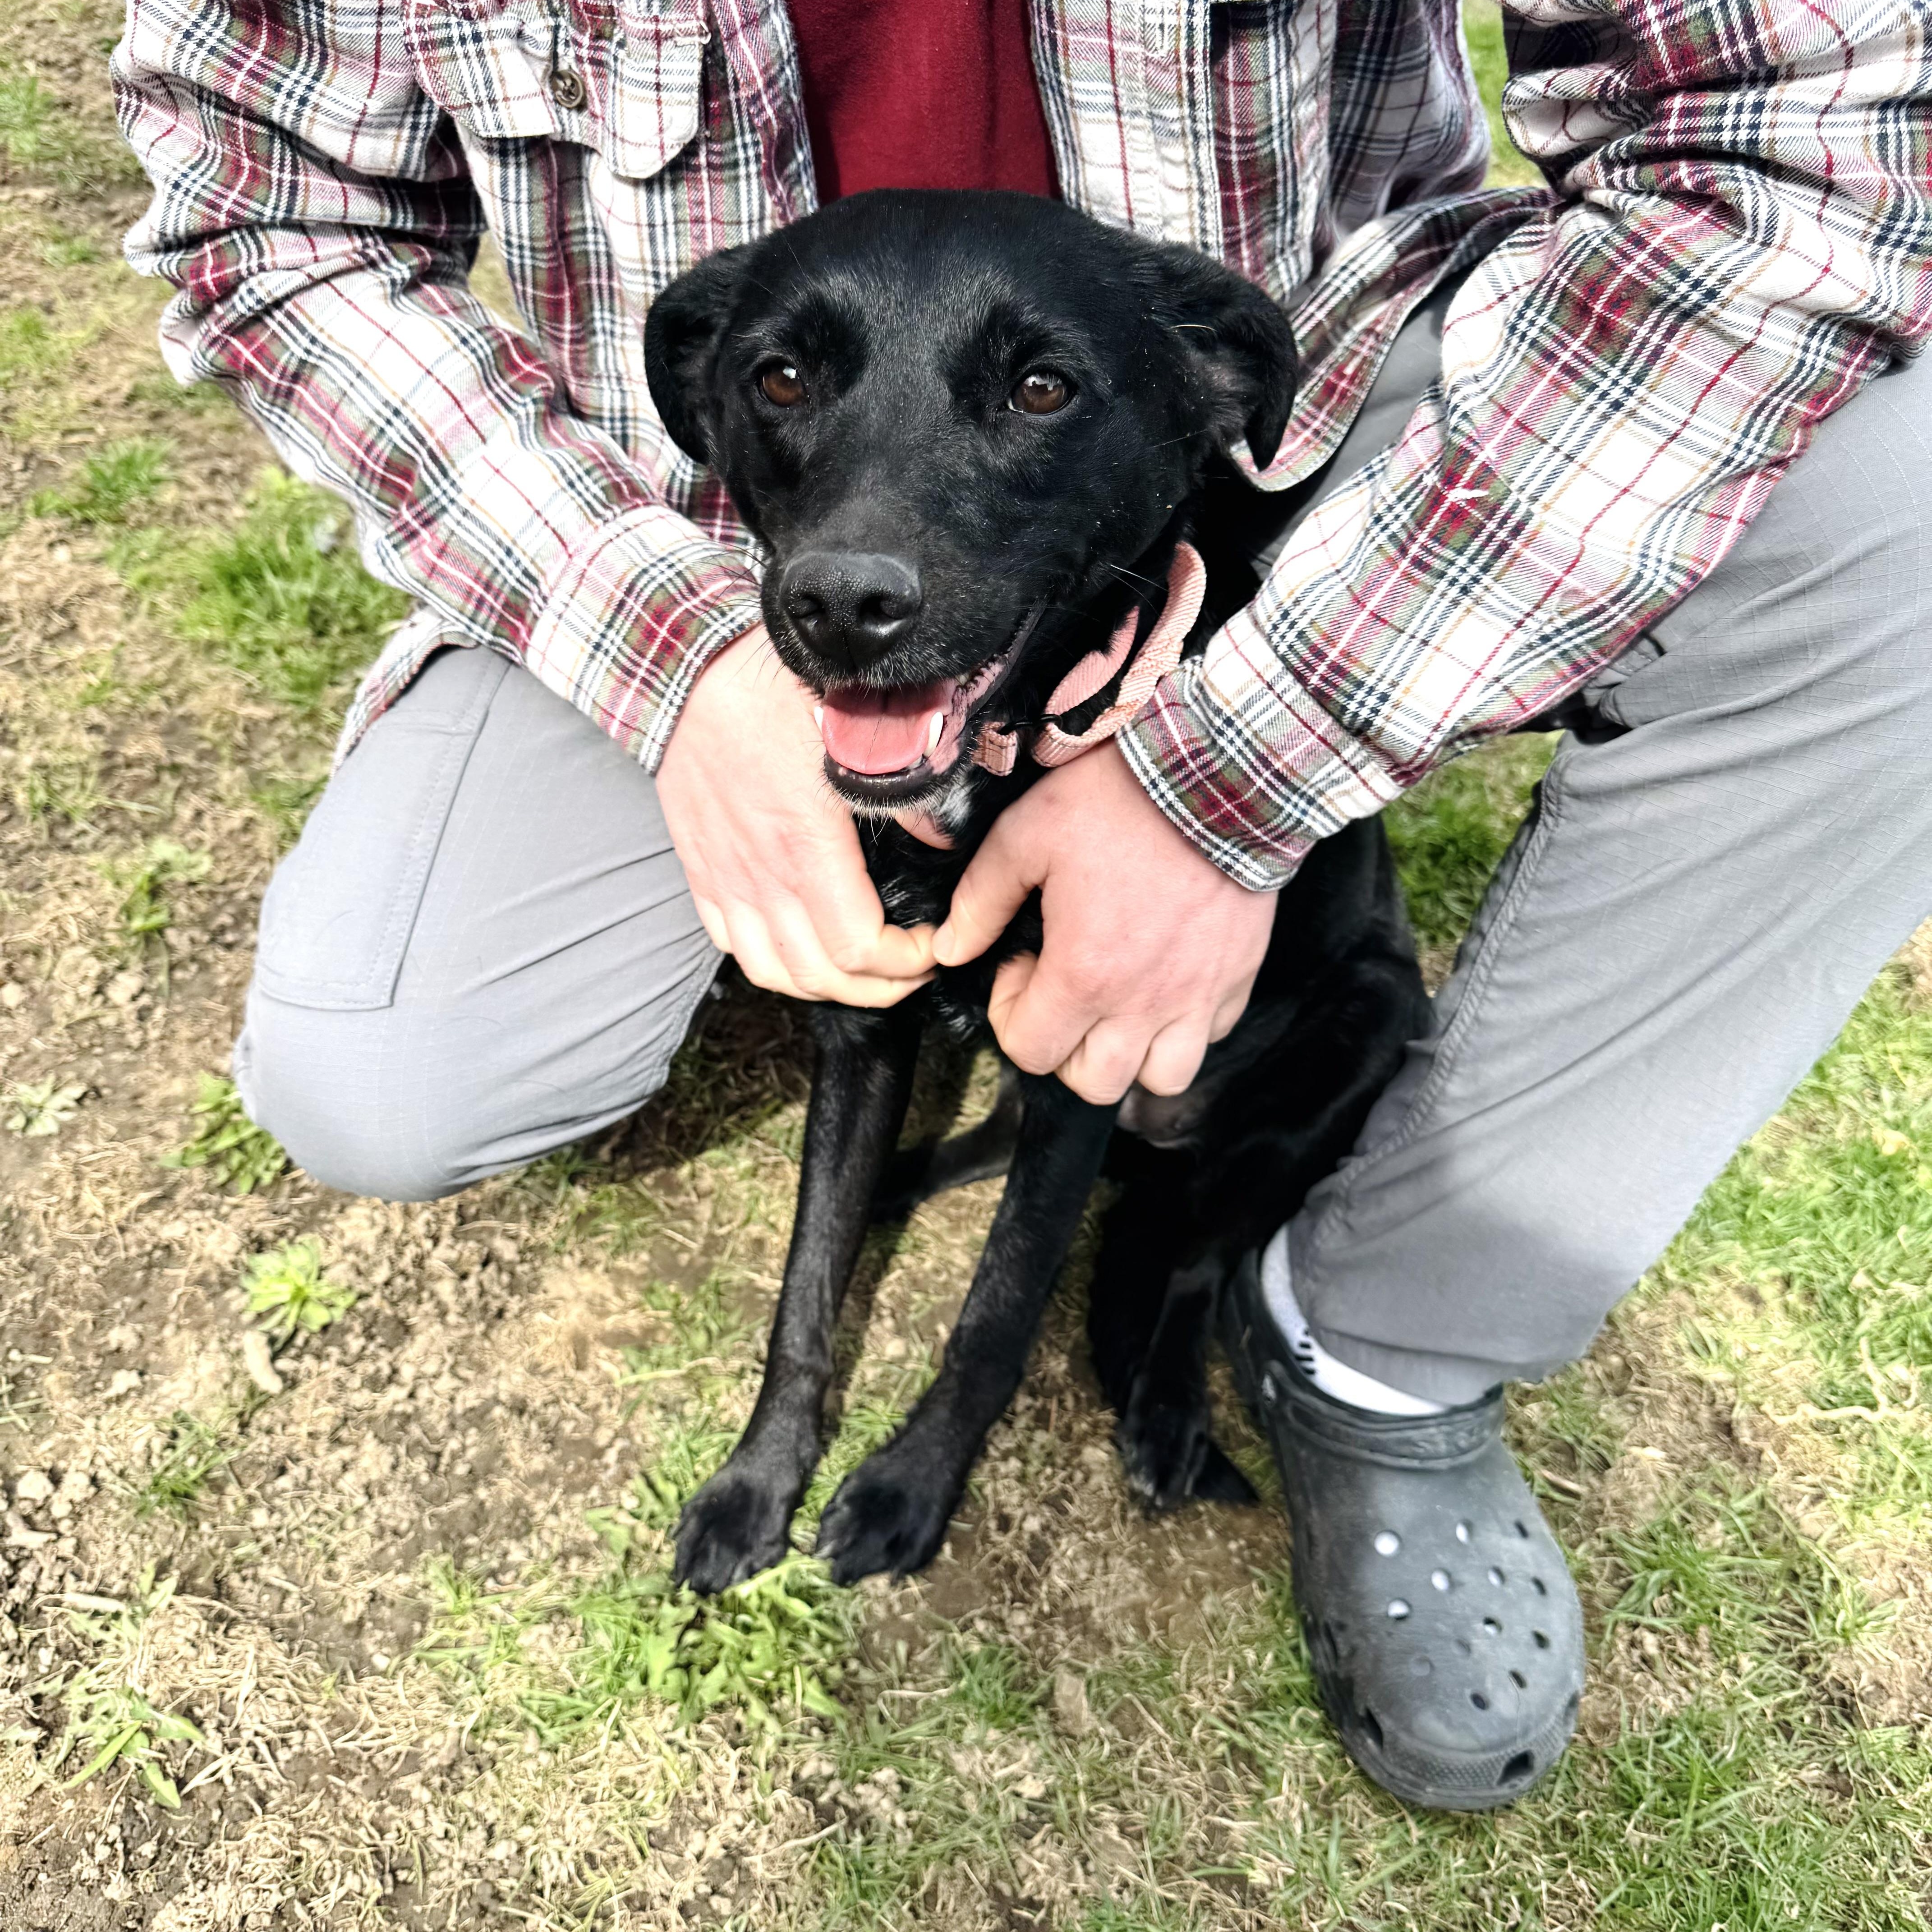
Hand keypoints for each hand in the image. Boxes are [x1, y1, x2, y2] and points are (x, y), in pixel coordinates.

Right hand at [658, 625, 934, 1004]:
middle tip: (913, 968)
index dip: (905, 962)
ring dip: (824, 986)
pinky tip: (803, 946)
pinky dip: (772, 963)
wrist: (685, 668)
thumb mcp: (852, 721)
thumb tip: (941, 839)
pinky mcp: (701, 870)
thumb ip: (901, 783)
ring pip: (772, 972)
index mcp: (805, 842)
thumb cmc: (773, 687)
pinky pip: (731, 944)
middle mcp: (760, 873)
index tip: (934, 945)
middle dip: (877, 988)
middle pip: (820, 975)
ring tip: (863, 971)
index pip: (858, 946)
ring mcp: (725, 877)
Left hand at [933, 743, 1275, 1102]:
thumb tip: (950, 949)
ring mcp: (1198, 996)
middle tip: (1062, 990)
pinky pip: (1211, 1035)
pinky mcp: (1239, 978)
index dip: (1012, 1015)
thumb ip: (981, 899)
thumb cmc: (1118, 799)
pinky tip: (1167, 980)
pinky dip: (1185, 1025)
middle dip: (1066, 1048)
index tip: (1021, 964)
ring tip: (1118, 1004)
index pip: (1030, 1051)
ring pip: (1162, 1078)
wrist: (1217, 770)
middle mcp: (1144, 1004)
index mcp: (1084, 975)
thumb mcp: (1027, 834)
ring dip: (1132, 1054)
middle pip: (1094, 1083)